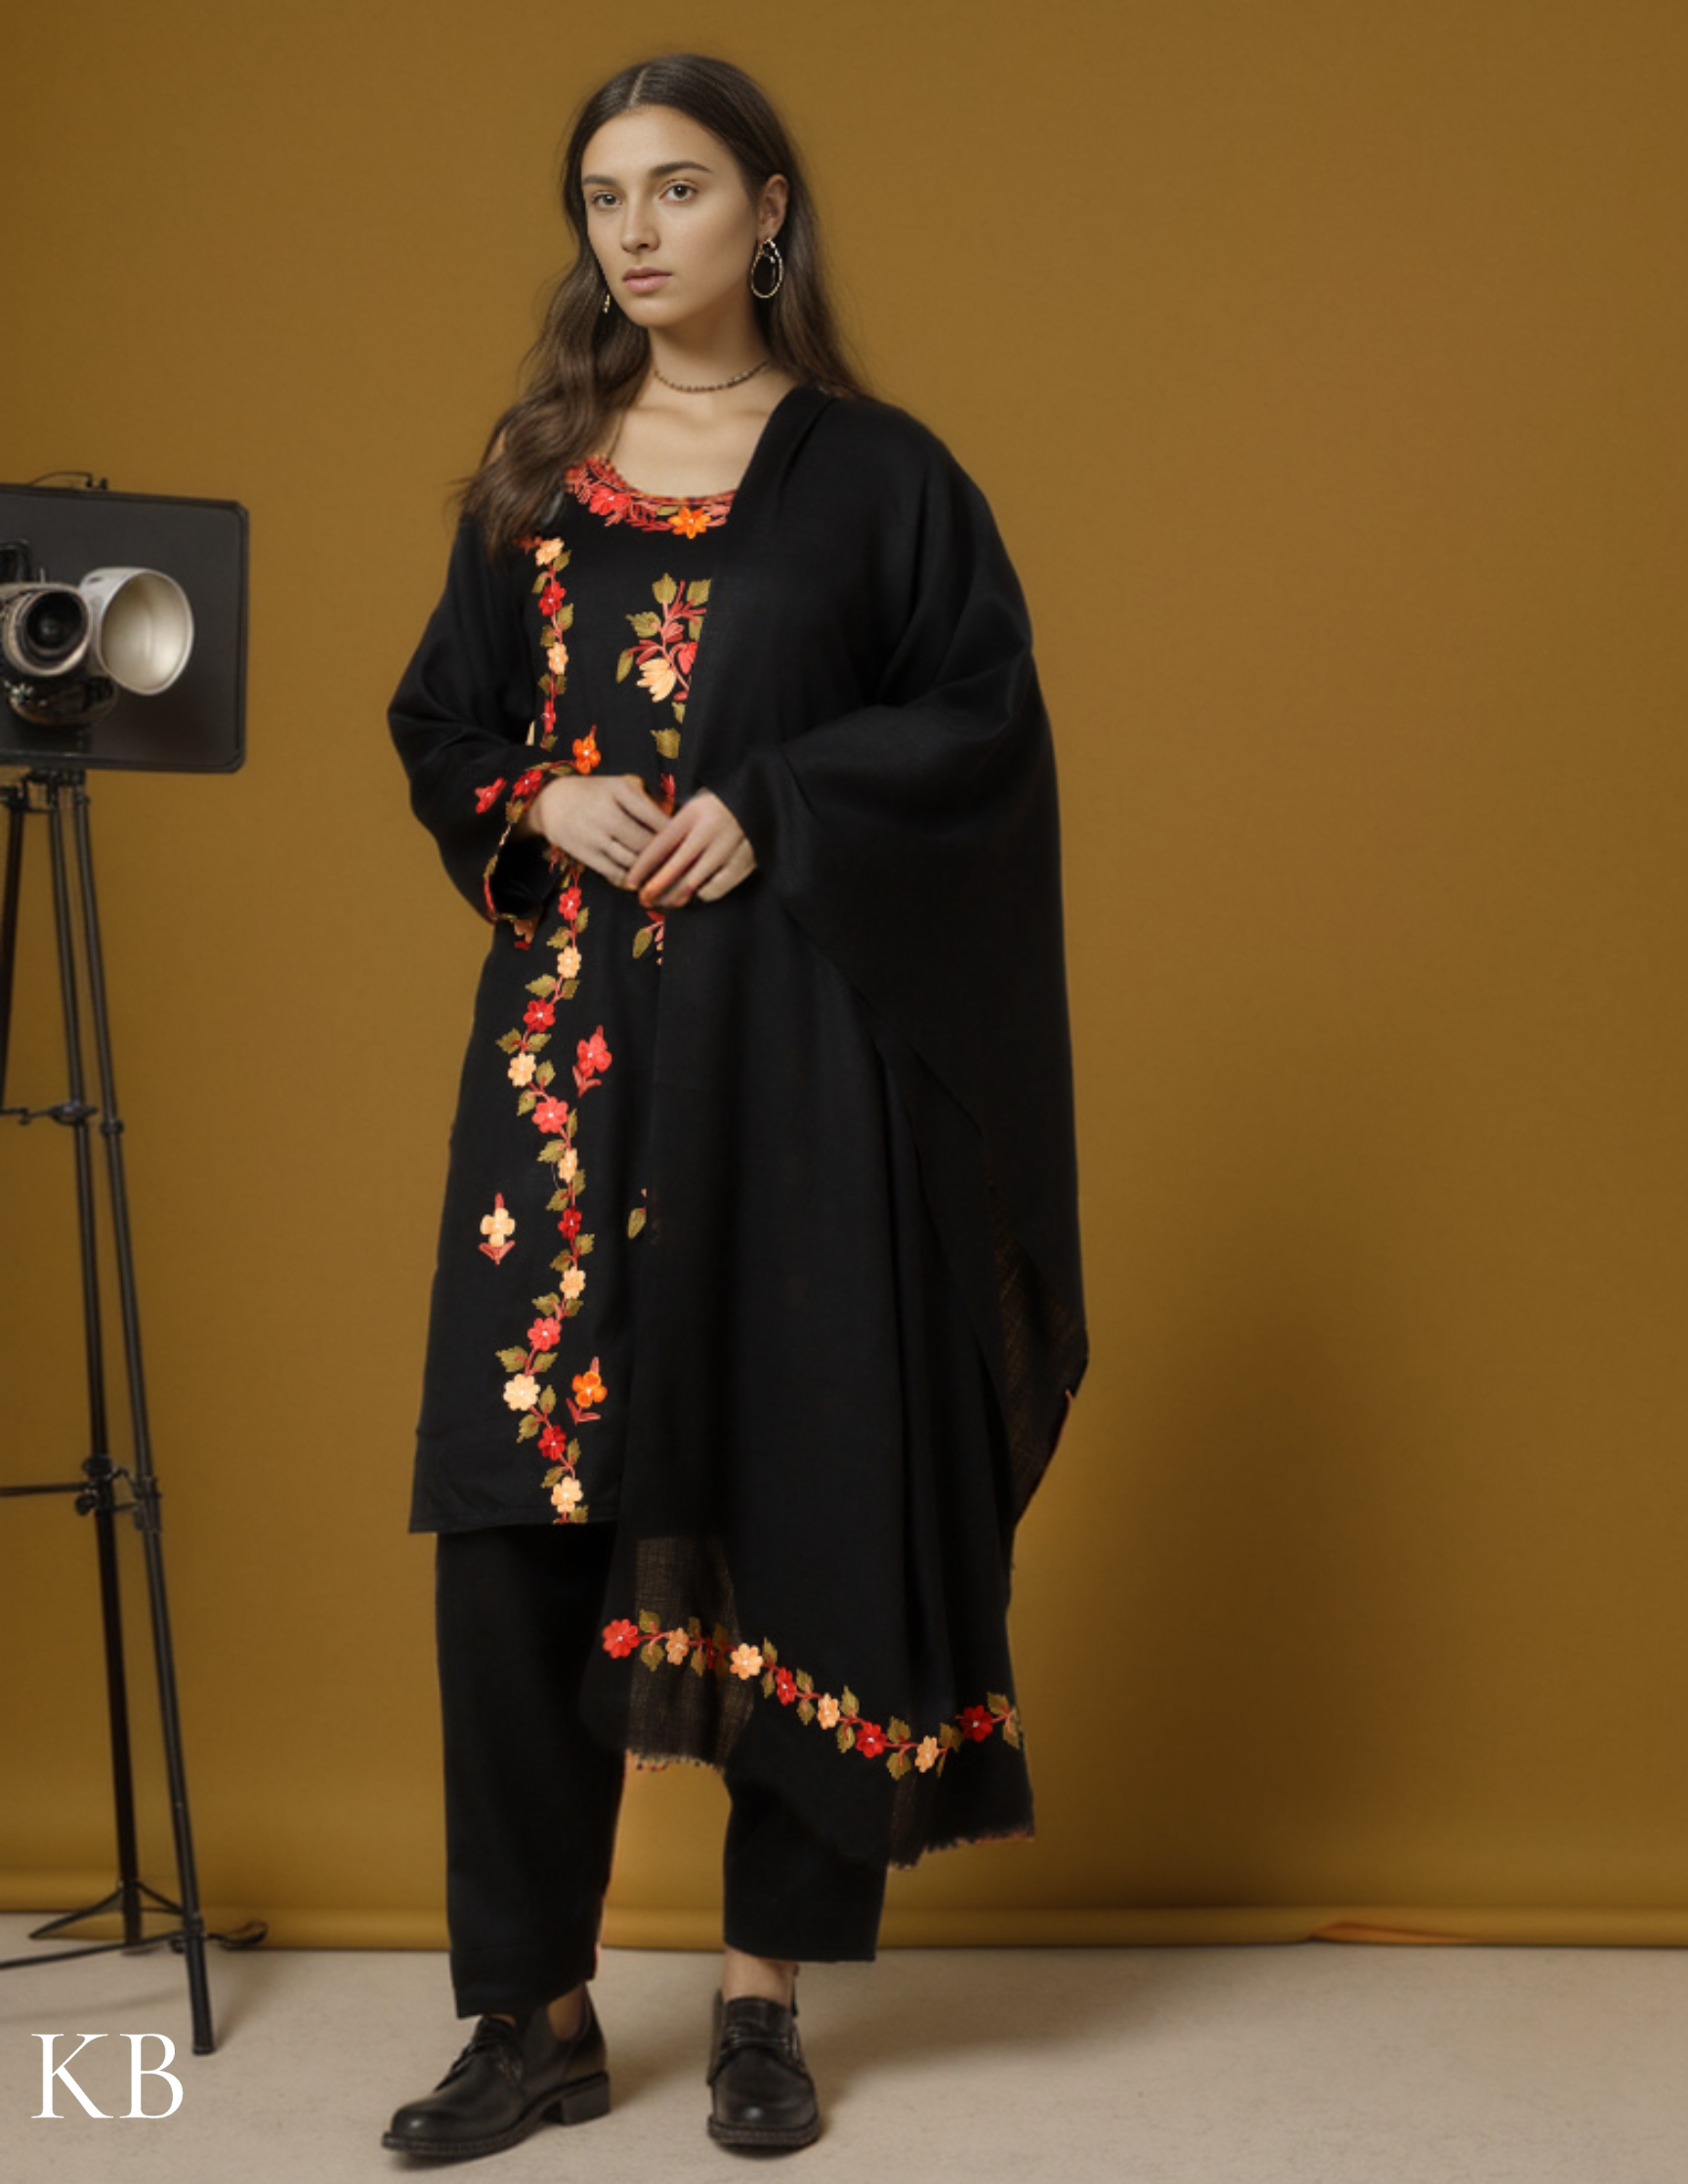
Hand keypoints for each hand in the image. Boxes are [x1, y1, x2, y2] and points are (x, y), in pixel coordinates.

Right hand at [518, 773, 665, 887]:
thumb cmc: (597, 793)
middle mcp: (607, 813)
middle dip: (665, 857)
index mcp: (620, 791)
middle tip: (679, 865)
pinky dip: (631, 880)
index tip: (687, 842)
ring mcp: (595, 836)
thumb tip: (678, 822)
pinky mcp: (586, 854)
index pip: (656, 818)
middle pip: (646, 843)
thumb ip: (647, 800)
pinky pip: (616, 873)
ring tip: (664, 875)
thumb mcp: (621, 784)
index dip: (675, 834)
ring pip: (633, 861)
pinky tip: (640, 880)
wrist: (552, 802)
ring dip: (650, 871)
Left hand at [625, 790, 756, 907]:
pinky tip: (694, 896)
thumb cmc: (720, 803)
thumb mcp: (695, 805)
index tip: (630, 881)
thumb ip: (676, 827)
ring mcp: (729, 846)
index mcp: (694, 812)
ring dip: (675, 896)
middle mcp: (710, 829)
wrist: (760, 796)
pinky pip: (718, 886)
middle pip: (675, 866)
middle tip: (643, 899)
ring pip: (695, 881)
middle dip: (655, 887)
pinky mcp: (746, 860)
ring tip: (664, 903)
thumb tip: (647, 858)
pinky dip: (702, 894)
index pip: (661, 843)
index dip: (643, 866)